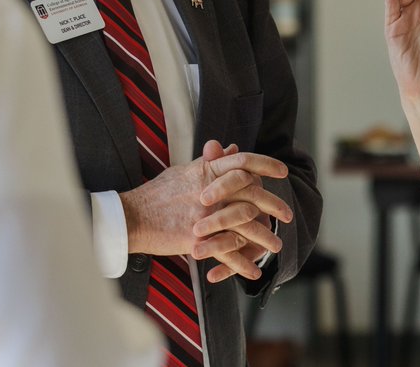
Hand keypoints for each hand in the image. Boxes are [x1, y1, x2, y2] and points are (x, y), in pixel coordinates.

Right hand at [119, 140, 289, 259]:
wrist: (132, 216)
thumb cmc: (157, 193)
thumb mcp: (184, 171)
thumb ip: (210, 162)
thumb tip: (230, 147)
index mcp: (207, 171)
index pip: (244, 162)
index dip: (266, 165)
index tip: (283, 172)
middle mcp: (210, 191)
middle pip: (253, 195)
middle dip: (274, 205)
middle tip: (287, 215)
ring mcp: (205, 216)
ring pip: (245, 226)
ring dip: (264, 238)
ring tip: (276, 246)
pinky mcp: (197, 240)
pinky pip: (226, 254)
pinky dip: (242, 265)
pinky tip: (253, 272)